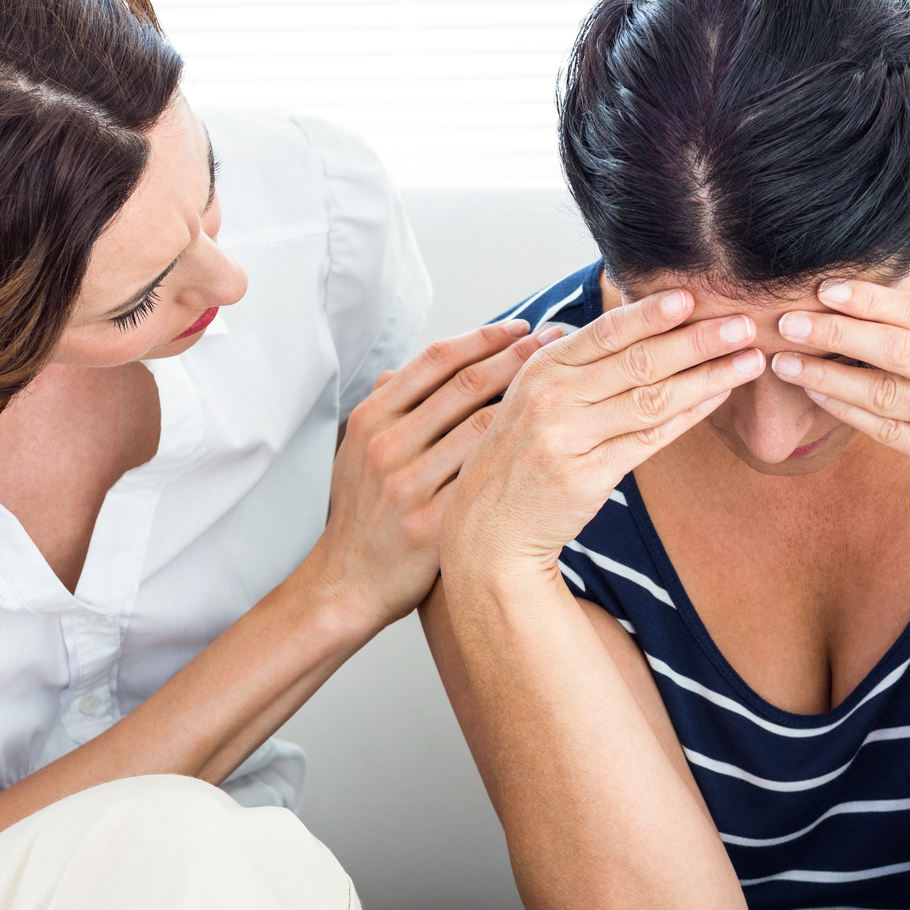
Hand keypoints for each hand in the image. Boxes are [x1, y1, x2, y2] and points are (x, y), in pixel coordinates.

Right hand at [307, 319, 546, 630]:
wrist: (346, 582)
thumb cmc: (362, 513)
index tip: (521, 326)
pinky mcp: (432, 524)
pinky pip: (488, 480)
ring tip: (564, 387)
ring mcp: (409, 484)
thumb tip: (406, 368)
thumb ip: (384, 407)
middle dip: (518, 357)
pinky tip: (552, 444)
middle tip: (557, 340)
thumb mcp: (357, 450)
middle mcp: (387, 445)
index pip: (435, 360)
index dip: (483, 337)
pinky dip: (523, 457)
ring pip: (483, 428)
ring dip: (530, 402)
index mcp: (372, 417)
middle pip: (465, 386)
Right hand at [443, 289, 764, 580]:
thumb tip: (622, 322)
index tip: (692, 295)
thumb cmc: (519, 453)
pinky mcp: (589, 475)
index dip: (649, 313)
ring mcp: (570, 438)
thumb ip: (573, 360)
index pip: (605, 333)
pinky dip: (689, 415)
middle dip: (697, 340)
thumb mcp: (530, 395)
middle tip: (743, 323)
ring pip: (652, 399)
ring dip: (708, 376)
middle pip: (637, 362)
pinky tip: (718, 396)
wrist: (490, 524)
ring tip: (750, 358)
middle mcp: (553, 398)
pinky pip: (650, 439)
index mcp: (541, 369)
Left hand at [771, 276, 909, 546]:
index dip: (870, 299)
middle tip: (788, 322)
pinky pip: (891, 433)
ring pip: (889, 393)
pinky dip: (849, 413)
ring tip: (785, 362)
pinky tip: (817, 397)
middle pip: (899, 348)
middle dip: (837, 333)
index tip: (823, 288)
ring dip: (829, 376)